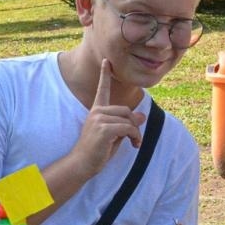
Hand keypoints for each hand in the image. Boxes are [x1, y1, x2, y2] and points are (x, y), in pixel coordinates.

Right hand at [69, 59, 144, 178]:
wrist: (82, 163)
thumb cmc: (97, 151)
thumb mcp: (114, 135)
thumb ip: (126, 123)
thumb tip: (142, 116)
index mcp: (96, 111)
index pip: (102, 89)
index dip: (104, 74)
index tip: (107, 60)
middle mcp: (97, 112)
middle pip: (126, 110)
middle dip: (134, 124)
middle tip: (136, 138)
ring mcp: (99, 119)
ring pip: (129, 119)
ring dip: (136, 133)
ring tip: (134, 143)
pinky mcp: (104, 128)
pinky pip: (128, 128)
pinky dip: (135, 136)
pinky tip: (134, 145)